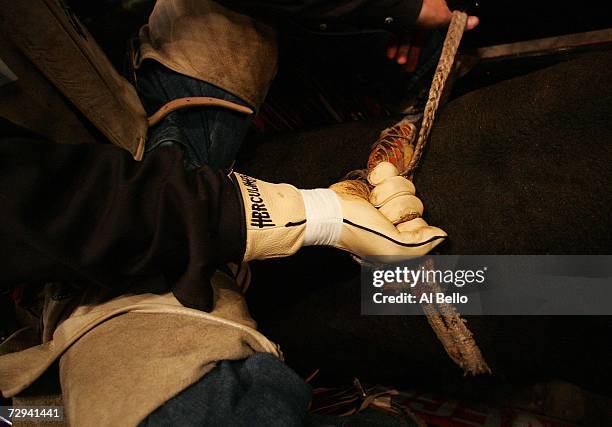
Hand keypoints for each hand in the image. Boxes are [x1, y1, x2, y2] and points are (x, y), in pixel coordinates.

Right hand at [330, 162, 445, 256]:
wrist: (331, 210)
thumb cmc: (359, 231)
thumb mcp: (392, 249)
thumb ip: (421, 244)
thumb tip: (443, 235)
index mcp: (400, 237)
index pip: (422, 222)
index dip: (409, 223)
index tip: (393, 228)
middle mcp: (395, 218)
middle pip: (415, 203)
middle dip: (395, 207)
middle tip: (378, 214)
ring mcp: (386, 198)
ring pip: (406, 184)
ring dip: (386, 192)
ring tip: (371, 202)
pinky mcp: (377, 180)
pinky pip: (393, 169)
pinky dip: (380, 175)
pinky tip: (370, 185)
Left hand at [387, 1, 478, 71]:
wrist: (403, 6)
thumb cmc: (426, 10)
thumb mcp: (444, 18)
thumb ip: (458, 22)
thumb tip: (476, 21)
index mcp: (435, 9)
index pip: (434, 28)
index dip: (429, 43)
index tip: (425, 57)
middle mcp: (421, 11)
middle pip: (418, 34)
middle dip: (413, 52)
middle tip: (408, 67)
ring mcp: (407, 14)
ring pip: (405, 34)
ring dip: (402, 50)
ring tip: (399, 62)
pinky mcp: (393, 17)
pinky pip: (394, 31)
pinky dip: (393, 43)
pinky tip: (391, 53)